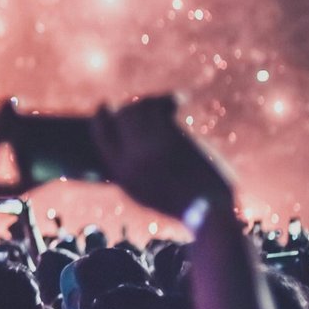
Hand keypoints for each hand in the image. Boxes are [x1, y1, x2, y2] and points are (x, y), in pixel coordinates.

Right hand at [90, 95, 231, 220]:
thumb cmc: (181, 204)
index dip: (101, 117)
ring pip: (140, 108)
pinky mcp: (172, 138)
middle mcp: (132, 157)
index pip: (101, 135)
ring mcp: (151, 146)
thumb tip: (122, 149)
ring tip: (164, 102)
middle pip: (122, 117)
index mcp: (121, 172)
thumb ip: (129, 172)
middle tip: (145, 103)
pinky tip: (177, 101)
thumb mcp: (144, 194)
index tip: (105, 105)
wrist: (208, 209)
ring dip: (150, 100)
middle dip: (130, 105)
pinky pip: (161, 109)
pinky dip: (168, 100)